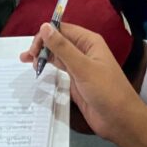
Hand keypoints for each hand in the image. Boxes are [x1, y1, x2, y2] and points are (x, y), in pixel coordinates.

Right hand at [20, 22, 145, 143]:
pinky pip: (60, 69)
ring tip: (26, 62)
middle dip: (42, 45)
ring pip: (57, 55)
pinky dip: (48, 67)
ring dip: (43, 56)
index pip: (63, 30)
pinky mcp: (76, 81)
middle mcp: (84, 51)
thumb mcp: (83, 67)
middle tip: (27, 58)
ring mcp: (80, 66)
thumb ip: (63, 48)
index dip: (46, 34)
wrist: (120, 120)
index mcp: (89, 42)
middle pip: (58, 41)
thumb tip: (45, 26)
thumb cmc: (106, 90)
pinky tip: (38, 70)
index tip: (33, 47)